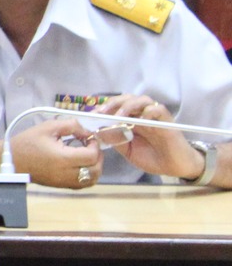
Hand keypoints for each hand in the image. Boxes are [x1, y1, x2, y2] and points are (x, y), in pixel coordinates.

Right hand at [11, 116, 102, 188]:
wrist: (12, 160)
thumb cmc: (28, 142)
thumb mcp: (48, 127)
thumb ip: (71, 125)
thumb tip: (87, 132)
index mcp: (63, 158)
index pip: (92, 156)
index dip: (95, 145)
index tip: (88, 137)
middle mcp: (66, 174)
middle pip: (96, 170)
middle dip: (98, 157)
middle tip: (91, 146)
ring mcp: (65, 182)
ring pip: (92, 180)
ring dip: (95, 167)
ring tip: (88, 156)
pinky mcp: (62, 186)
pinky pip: (83, 184)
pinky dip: (88, 175)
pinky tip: (81, 165)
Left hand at [85, 95, 211, 181]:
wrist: (175, 167)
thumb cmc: (152, 158)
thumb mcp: (128, 150)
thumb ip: (115, 140)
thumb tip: (98, 131)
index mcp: (131, 120)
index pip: (116, 107)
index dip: (103, 108)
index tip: (90, 115)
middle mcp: (141, 115)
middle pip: (127, 98)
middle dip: (112, 103)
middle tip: (101, 112)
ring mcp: (155, 117)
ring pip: (142, 100)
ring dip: (128, 105)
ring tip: (119, 116)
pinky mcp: (167, 122)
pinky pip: (159, 110)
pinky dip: (149, 111)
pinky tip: (142, 119)